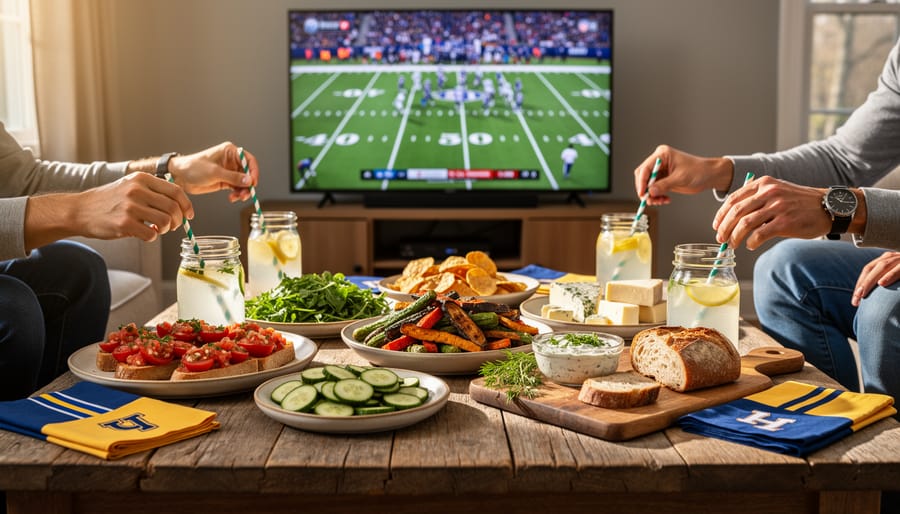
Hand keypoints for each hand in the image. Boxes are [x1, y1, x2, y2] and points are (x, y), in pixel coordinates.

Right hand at [75, 172, 192, 240]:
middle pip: (174, 208)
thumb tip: (180, 207)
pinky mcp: (124, 223)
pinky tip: (143, 234)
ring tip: (156, 229)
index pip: (176, 191)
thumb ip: (152, 192)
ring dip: (165, 230)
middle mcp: (137, 190)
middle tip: (173, 226)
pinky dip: (152, 237)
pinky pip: (152, 234)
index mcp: (142, 179)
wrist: (79, 210)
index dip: (187, 205)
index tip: (189, 215)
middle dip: (178, 221)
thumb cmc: (109, 201)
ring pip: (165, 222)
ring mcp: (130, 207)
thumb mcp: (130, 186)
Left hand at [168, 142, 259, 202]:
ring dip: (243, 191)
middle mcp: (231, 161)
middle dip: (248, 184)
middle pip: (248, 173)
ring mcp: (228, 171)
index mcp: (229, 152)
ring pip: (243, 182)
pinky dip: (237, 193)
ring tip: (238, 197)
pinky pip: (236, 188)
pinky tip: (232, 197)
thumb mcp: (214, 172)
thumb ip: (233, 177)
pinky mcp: (225, 181)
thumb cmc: (193, 167)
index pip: (248, 160)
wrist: (180, 176)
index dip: (254, 171)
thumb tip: (249, 180)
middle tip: (245, 194)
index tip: (254, 182)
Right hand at [633, 145, 733, 204]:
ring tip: (659, 201)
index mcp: (662, 155)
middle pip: (643, 176)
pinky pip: (654, 189)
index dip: (642, 181)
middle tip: (648, 199)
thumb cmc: (698, 171)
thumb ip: (664, 185)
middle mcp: (659, 161)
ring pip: (648, 185)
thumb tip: (650, 191)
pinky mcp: (664, 179)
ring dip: (651, 195)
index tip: (643, 193)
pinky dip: (657, 196)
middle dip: (645, 189)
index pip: (646, 168)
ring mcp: (661, 171)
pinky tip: (664, 199)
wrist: (709, 175)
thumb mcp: (680, 178)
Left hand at [712, 176, 829, 249]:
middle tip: (721, 239)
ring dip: (735, 237)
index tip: (716, 226)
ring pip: (745, 224)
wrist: (827, 207)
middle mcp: (769, 193)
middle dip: (724, 228)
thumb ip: (756, 199)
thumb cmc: (799, 202)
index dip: (721, 214)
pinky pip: (760, 234)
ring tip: (733, 245)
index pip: (733, 199)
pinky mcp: (786, 222)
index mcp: (763, 184)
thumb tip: (731, 218)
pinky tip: (751, 245)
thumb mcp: (777, 191)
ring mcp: (778, 207)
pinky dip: (751, 242)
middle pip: (736, 212)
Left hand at [853, 251, 899, 305]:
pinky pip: (898, 269)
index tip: (855, 299)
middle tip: (855, 299)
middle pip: (870, 269)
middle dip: (861, 284)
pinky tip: (881, 283)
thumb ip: (885, 281)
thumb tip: (870, 297)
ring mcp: (899, 259)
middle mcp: (891, 257)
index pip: (868, 270)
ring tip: (862, 293)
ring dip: (870, 281)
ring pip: (881, 267)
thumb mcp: (896, 275)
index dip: (859, 284)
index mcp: (886, 260)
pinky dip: (889, 276)